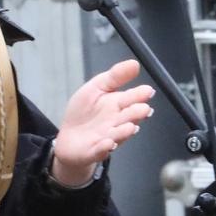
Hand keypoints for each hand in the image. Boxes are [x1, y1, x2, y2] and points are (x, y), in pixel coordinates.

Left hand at [50, 59, 155, 186]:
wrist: (68, 138)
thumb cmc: (84, 112)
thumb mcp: (96, 87)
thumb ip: (115, 76)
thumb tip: (134, 63)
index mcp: (118, 105)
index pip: (132, 99)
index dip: (140, 95)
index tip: (147, 91)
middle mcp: (117, 122)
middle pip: (129, 118)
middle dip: (136, 113)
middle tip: (143, 109)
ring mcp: (108, 138)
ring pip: (119, 135)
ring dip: (124, 132)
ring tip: (129, 127)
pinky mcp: (95, 151)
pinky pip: (101, 151)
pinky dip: (104, 148)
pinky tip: (108, 143)